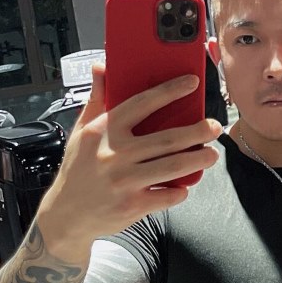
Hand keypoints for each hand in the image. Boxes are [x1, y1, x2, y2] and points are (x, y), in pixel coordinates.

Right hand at [37, 62, 221, 257]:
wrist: (66, 215)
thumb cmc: (78, 169)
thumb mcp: (81, 132)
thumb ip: (96, 99)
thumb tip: (101, 67)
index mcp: (103, 131)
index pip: (141, 103)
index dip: (169, 91)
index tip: (192, 83)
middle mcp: (114, 154)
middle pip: (166, 139)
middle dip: (197, 131)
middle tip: (214, 126)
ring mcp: (124, 181)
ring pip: (173, 166)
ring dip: (198, 159)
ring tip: (212, 154)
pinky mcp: (132, 206)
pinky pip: (167, 195)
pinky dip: (181, 190)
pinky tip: (186, 184)